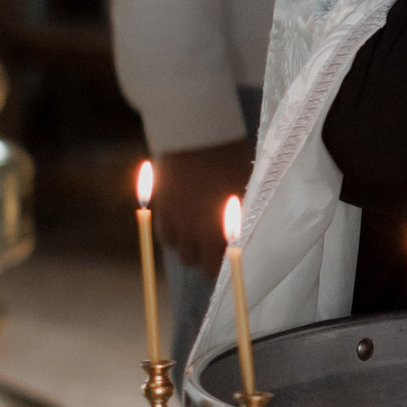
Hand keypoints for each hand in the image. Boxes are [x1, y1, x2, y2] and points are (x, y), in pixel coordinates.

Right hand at [151, 139, 256, 271]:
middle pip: (196, 263)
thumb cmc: (232, 161)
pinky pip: (165, 235)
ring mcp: (177, 222)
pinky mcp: (162, 210)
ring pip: (179, 251)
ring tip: (197, 231)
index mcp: (222, 232)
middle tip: (211, 244)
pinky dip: (173, 233)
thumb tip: (239, 235)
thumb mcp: (244, 192)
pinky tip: (182, 222)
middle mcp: (197, 233)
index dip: (220, 265)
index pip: (217, 268)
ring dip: (188, 245)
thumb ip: (240, 219)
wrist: (199, 137)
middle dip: (204, 257)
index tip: (225, 258)